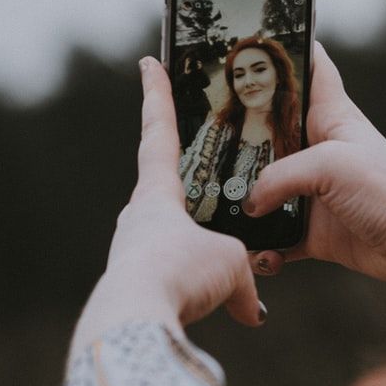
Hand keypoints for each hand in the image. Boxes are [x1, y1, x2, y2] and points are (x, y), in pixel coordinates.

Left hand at [81, 58, 265, 333]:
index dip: (157, 95)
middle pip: (166, 191)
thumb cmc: (180, 272)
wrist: (137, 321)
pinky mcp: (135, 289)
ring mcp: (133, 254)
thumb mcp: (229, 267)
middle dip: (191, 191)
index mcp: (157, 193)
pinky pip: (174, 281)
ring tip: (230, 267)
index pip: (158, 132)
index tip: (148, 64)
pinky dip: (198, 290)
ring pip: (173, 242)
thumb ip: (246, 280)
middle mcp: (138, 218)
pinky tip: (216, 307)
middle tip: (212, 186)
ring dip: (200, 252)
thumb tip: (252, 311)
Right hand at [242, 42, 385, 286]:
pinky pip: (279, 238)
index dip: (290, 49)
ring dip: (245, 202)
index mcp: (330, 117)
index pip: (313, 68)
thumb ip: (279, 177)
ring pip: (267, 189)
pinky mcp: (316, 229)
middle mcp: (319, 151)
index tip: (257, 37)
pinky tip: (261, 254)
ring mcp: (316, 192)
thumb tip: (249, 203)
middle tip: (206, 139)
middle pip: (271, 133)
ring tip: (222, 208)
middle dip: (240, 137)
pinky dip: (266, 248)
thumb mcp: (329, 166)